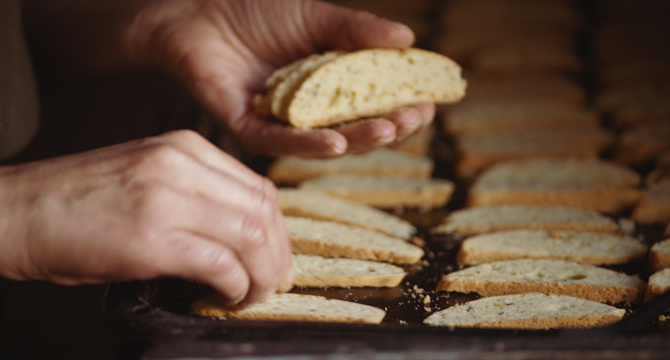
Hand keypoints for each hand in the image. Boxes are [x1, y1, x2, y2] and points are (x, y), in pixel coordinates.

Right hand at [0, 130, 291, 306]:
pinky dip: (235, 285)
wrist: (19, 211)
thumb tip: (242, 231)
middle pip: (263, 210)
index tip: (276, 255)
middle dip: (278, 254)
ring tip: (253, 293)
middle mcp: (181, 165)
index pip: (259, 187)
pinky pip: (221, 264)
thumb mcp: (149, 176)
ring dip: (262, 273)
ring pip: (252, 236)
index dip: (278, 229)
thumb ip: (197, 191)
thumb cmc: (79, 202)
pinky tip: (226, 296)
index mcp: (185, 148)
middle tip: (274, 281)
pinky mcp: (151, 237)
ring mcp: (166, 198)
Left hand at [124, 0, 434, 156]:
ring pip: (327, 143)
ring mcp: (282, 125)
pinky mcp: (251, 131)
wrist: (200, 11)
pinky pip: (283, 143)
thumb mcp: (318, 18)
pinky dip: (311, 143)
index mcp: (330, 88)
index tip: (429, 103)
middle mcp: (310, 112)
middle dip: (390, 127)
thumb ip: (358, 31)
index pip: (373, 106)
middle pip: (357, 130)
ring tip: (391, 130)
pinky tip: (338, 141)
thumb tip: (409, 39)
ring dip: (360, 139)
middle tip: (415, 119)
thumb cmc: (257, 12)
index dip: (402, 106)